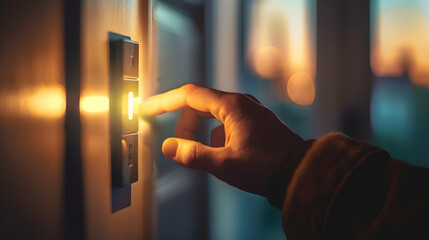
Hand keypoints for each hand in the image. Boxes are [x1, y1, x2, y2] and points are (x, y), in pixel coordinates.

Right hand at [140, 84, 302, 194]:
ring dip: (203, 133)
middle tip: (182, 147)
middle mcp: (241, 103)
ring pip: (213, 115)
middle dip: (186, 125)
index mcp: (232, 106)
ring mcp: (250, 111)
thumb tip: (170, 147)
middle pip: (200, 105)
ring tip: (209, 156)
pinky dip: (217, 136)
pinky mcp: (255, 122)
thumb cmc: (267, 166)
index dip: (165, 101)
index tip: (149, 108)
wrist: (299, 172)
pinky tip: (226, 155)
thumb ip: (194, 155)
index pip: (189, 95)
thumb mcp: (225, 164)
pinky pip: (227, 123)